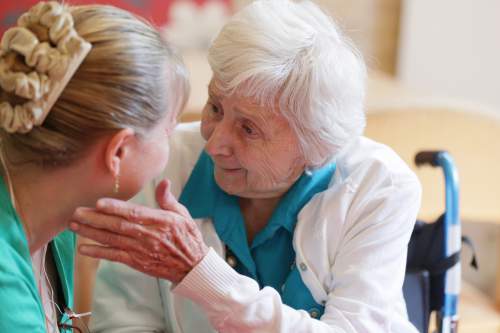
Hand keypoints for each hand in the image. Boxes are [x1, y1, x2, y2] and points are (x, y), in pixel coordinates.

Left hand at [70, 180, 208, 282]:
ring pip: (113, 240)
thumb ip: (168, 199)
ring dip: (91, 233)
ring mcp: (142, 250)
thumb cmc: (187, 237)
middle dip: (95, 219)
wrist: (192, 266)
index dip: (116, 208)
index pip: (135, 213)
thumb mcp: (183, 215)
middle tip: (76, 212)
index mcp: (161, 221)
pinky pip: (115, 256)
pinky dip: (99, 253)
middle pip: (118, 226)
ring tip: (74, 226)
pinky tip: (84, 248)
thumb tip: (164, 182)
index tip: (99, 203)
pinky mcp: (137, 262)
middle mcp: (149, 236)